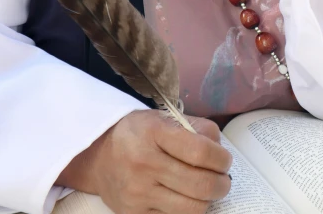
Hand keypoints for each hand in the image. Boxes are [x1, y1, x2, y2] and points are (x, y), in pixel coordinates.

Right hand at [56, 110, 231, 213]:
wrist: (98, 156)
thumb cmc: (137, 134)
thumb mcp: (163, 118)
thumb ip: (195, 128)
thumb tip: (220, 148)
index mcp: (154, 133)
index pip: (200, 151)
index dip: (221, 158)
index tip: (225, 160)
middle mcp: (145, 163)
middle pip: (200, 184)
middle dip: (221, 184)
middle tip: (223, 179)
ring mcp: (139, 192)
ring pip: (191, 208)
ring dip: (208, 200)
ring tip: (208, 190)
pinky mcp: (135, 213)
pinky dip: (188, 210)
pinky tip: (187, 198)